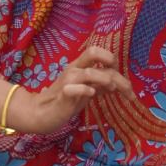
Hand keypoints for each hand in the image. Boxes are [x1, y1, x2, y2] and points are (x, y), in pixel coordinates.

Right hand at [10, 46, 132, 133]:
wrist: (42, 113)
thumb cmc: (66, 101)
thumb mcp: (86, 90)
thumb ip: (100, 85)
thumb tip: (119, 83)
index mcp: (79, 66)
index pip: (97, 52)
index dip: (112, 60)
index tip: (122, 78)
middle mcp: (74, 69)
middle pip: (92, 52)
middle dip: (112, 63)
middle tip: (123, 84)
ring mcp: (67, 82)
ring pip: (88, 72)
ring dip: (104, 79)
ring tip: (111, 89)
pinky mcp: (62, 95)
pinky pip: (73, 89)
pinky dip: (85, 90)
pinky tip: (92, 94)